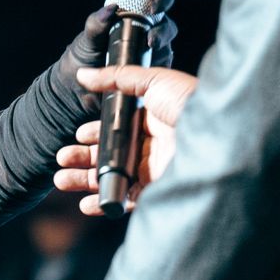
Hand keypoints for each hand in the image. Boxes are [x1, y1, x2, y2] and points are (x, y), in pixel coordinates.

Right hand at [55, 65, 198, 215]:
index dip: (93, 134)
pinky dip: (103, 204)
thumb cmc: (189, 104)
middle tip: (62, 158)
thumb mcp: (152, 81)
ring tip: (61, 179)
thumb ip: (116, 78)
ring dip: (84, 180)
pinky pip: (124, 201)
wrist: (217, 134)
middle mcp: (149, 147)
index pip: (114, 130)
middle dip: (81, 158)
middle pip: (107, 155)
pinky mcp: (156, 192)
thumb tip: (83, 74)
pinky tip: (85, 204)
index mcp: (149, 120)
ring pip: (110, 178)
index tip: (76, 135)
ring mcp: (152, 171)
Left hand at [79, 0, 178, 70]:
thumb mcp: (88, 38)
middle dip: (162, 32)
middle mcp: (149, 29)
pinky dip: (157, 71)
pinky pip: (163, 70)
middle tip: (150, 42)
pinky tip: (145, 74)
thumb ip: (96, 23)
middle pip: (167, 25)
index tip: (153, 8)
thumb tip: (111, 8)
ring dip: (159, 52)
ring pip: (167, 48)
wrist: (80, 85)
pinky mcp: (153, 71)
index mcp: (136, 12)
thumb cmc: (85, 54)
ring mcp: (153, 52)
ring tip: (144, 62)